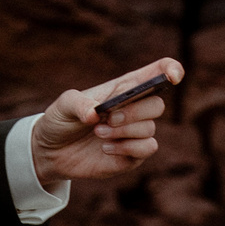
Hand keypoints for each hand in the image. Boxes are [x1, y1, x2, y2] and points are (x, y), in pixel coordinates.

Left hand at [29, 58, 181, 186]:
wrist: (51, 151)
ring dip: (124, 132)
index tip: (172, 76)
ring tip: (98, 134)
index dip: (170, 70)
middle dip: (135, 112)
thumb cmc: (61, 120)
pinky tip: (105, 149)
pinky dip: (127, 149)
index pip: (157, 73)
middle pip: (157, 104)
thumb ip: (78, 104)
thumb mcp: (63, 105)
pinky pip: (147, 149)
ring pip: (150, 129)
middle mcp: (134, 109)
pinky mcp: (131, 155)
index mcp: (123, 89)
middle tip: (109, 118)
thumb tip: (95, 114)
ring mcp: (134, 133)